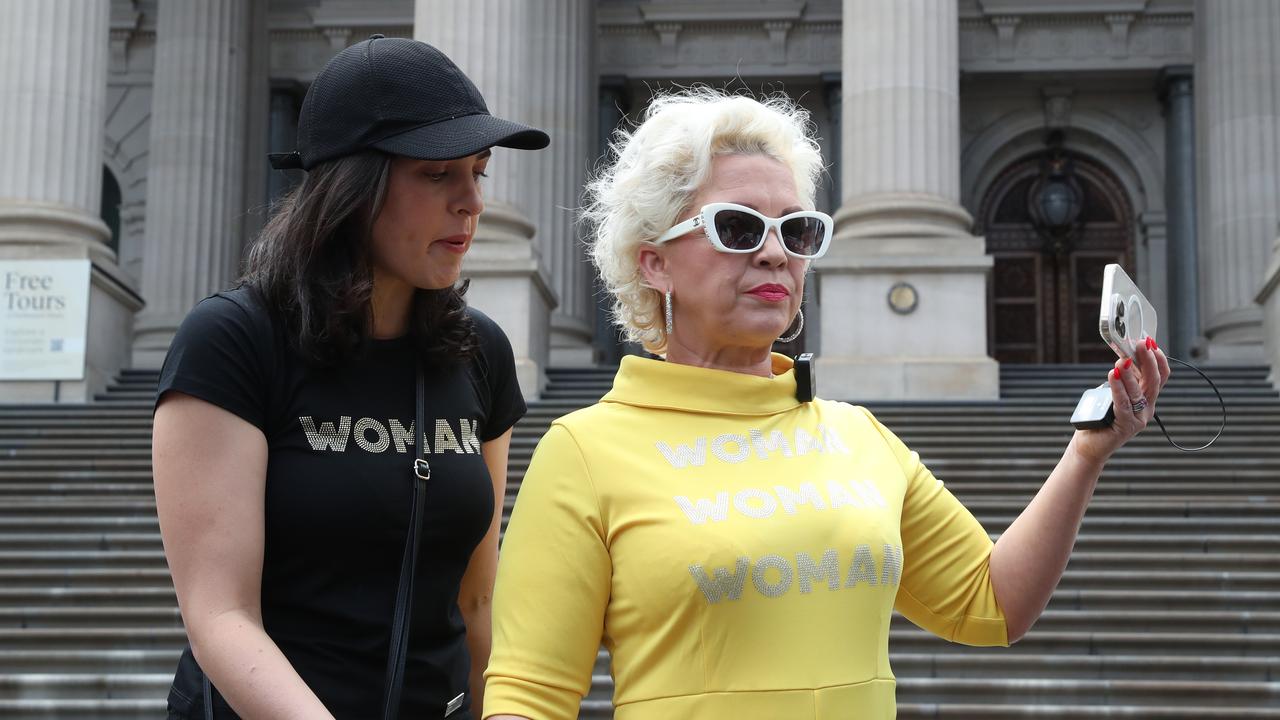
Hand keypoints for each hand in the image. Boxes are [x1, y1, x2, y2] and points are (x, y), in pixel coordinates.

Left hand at [1071, 336, 1171, 465]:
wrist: (1090, 444)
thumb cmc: (1100, 416)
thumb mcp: (1113, 391)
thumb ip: (1121, 377)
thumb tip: (1124, 354)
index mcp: (1147, 398)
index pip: (1161, 376)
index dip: (1158, 358)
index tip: (1150, 342)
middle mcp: (1147, 408)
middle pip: (1154, 381)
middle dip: (1148, 360)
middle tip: (1141, 344)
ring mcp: (1139, 418)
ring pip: (1139, 392)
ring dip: (1130, 373)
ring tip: (1121, 360)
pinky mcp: (1126, 426)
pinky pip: (1123, 403)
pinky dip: (1118, 388)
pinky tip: (1112, 375)